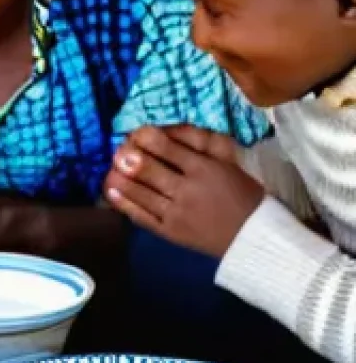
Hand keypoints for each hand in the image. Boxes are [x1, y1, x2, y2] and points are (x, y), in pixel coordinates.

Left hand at [105, 125, 263, 257]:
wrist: (252, 235)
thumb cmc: (240, 192)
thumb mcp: (227, 162)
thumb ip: (200, 143)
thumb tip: (167, 127)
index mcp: (204, 168)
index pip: (169, 148)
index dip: (147, 138)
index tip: (134, 132)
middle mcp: (188, 190)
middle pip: (151, 171)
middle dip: (129, 158)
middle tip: (117, 151)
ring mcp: (176, 213)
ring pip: (142, 194)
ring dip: (121, 181)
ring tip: (109, 170)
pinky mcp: (170, 232)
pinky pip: (143, 217)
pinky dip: (125, 205)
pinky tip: (111, 193)